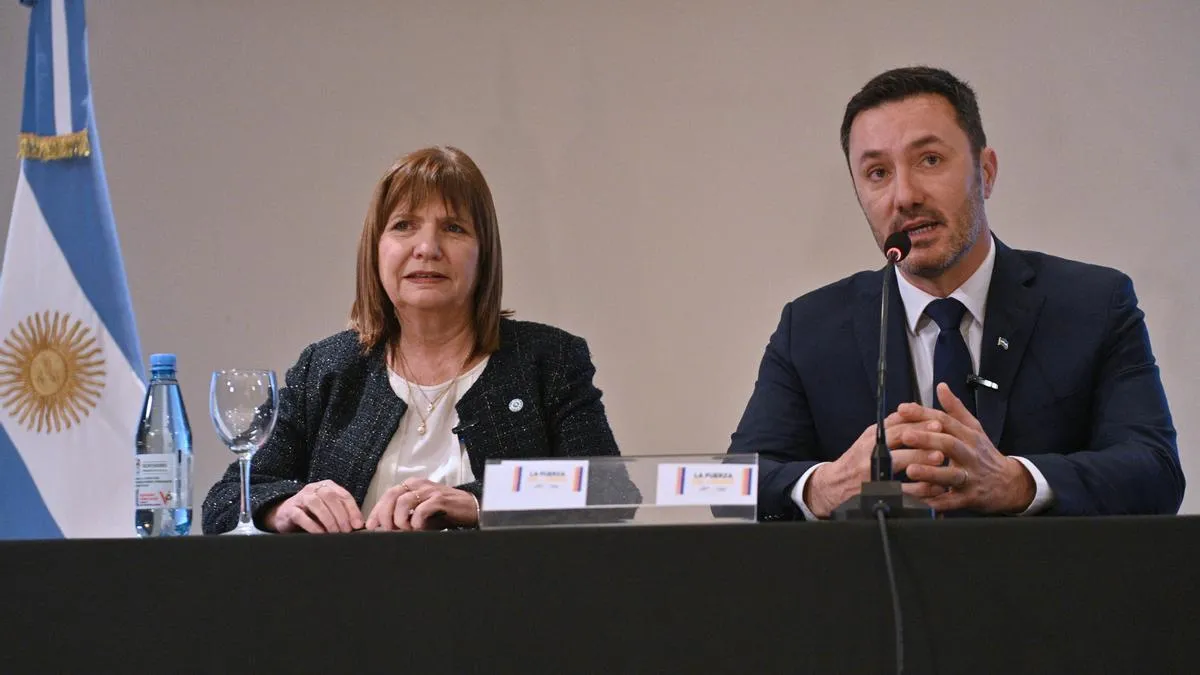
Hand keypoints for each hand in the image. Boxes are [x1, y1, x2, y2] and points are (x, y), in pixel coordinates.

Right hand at [263, 479, 364, 532]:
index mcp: (327, 487)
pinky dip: (312, 525)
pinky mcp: (289, 509)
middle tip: (346, 530)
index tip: (358, 524)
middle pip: (331, 497)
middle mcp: (314, 489)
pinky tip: (320, 533)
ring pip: (316, 503)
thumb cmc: (311, 513)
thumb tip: (358, 525)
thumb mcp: (328, 510)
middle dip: (341, 515)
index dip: (353, 510)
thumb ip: (342, 513)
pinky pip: (301, 515)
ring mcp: (300, 497)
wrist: (284, 515)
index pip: (344, 495)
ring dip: (328, 519)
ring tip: (334, 532)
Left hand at [365, 479, 480, 531]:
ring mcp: (429, 490)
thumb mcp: (420, 514)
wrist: (470, 509)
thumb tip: (384, 529)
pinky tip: (419, 528)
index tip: (371, 526)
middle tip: (388, 530)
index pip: (387, 495)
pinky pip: (421, 509)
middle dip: (385, 516)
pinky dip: (416, 522)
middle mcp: (418, 485)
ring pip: (403, 502)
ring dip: (400, 520)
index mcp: (411, 485)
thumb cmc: (444, 513)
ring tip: (406, 530)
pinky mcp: (440, 499)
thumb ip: (403, 517)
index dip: (376, 511)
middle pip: (391, 495)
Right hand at [805, 414, 947, 517]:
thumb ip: (890, 425)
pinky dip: (921, 489)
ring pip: (901, 466)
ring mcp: (875, 473)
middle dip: (924, 442)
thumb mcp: (869, 438)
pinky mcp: (879, 491)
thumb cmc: (856, 460)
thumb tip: (910, 409)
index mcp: (872, 438)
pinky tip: (934, 486)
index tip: (937, 422)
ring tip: (940, 462)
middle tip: (943, 441)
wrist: (835, 485)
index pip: (896, 427)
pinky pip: (904, 490)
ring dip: (923, 464)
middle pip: (900, 445)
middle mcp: (872, 453)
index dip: (918, 425)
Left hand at [893, 383, 1035, 512]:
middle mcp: (970, 454)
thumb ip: (955, 409)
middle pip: (949, 444)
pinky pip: (951, 501)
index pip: (945, 421)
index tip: (902, 409)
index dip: (924, 414)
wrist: (1010, 484)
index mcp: (968, 435)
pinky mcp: (969, 498)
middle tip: (905, 436)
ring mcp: (970, 477)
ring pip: (951, 474)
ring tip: (910, 470)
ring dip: (931, 473)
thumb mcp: (974, 429)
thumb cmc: (984, 454)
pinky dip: (935, 502)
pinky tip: (918, 500)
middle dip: (927, 440)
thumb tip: (941, 386)